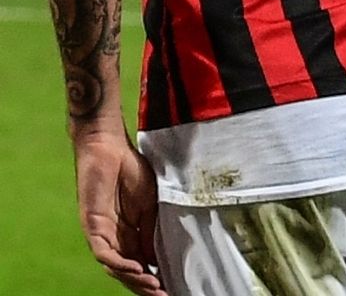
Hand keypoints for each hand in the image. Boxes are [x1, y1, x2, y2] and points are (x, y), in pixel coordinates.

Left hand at [72, 127, 165, 295]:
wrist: (109, 147)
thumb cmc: (131, 170)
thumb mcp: (150, 206)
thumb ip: (150, 232)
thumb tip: (157, 259)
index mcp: (128, 233)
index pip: (140, 263)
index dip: (154, 277)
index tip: (171, 288)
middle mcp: (112, 238)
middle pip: (127, 271)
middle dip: (144, 286)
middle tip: (164, 295)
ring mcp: (101, 233)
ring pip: (114, 267)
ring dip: (134, 279)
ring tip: (154, 286)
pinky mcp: (92, 226)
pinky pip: (104, 253)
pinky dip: (120, 263)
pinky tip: (137, 269)